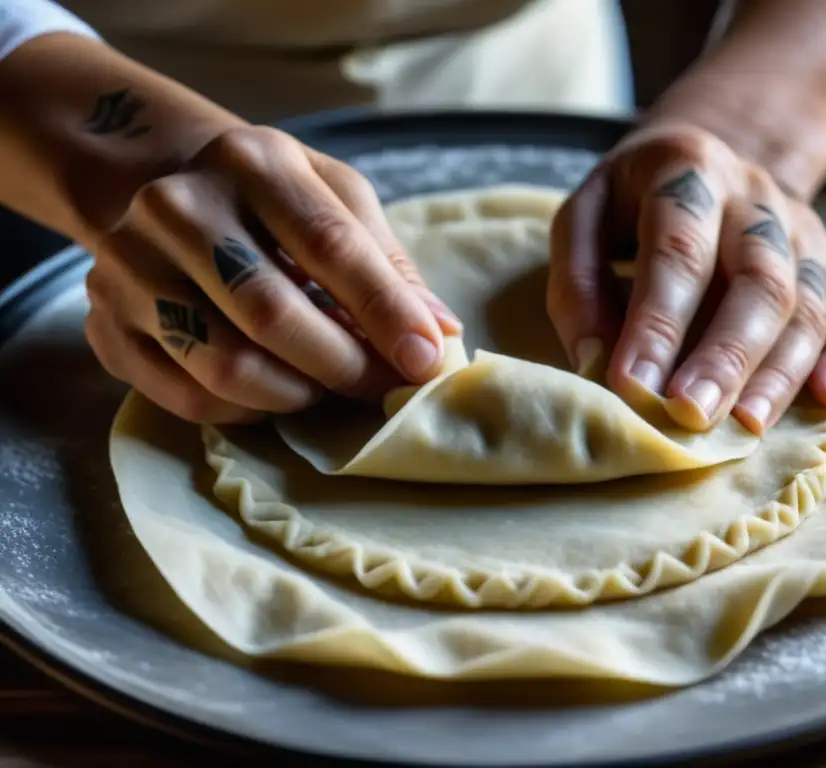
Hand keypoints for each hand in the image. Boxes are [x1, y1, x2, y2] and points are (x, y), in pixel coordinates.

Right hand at [85, 126, 460, 423]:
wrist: (166, 187)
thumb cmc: (272, 200)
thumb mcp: (336, 199)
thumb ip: (388, 263)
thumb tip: (439, 335)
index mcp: (252, 162)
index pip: (329, 245)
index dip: (385, 312)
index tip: (426, 360)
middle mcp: (177, 206)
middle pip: (272, 314)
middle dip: (344, 366)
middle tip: (382, 389)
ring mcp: (128, 266)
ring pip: (226, 366)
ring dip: (296, 395)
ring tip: (327, 389)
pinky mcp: (105, 322)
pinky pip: (187, 397)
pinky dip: (247, 412)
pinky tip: (276, 395)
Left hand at [547, 122, 825, 434]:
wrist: (704, 162)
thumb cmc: (630, 204)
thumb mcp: (583, 219)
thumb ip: (579, 284)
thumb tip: (596, 362)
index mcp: (687, 172)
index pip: (677, 252)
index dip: (657, 324)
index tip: (633, 387)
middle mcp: (756, 198)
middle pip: (757, 279)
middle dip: (725, 356)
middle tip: (692, 415)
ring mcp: (802, 230)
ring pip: (806, 303)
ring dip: (778, 372)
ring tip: (745, 428)